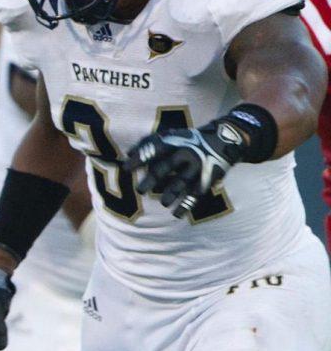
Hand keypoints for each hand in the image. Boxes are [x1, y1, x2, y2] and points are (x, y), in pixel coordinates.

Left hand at [123, 118, 246, 217]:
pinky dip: (186, 204)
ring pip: (182, 182)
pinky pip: (195, 194)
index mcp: (174, 143)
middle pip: (166, 167)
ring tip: (164, 203)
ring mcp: (197, 167)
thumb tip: (128, 154)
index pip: (155, 149)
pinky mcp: (206, 179)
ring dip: (171, 193)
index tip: (126, 168)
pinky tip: (176, 214)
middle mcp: (185, 154)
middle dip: (152, 179)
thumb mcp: (172, 136)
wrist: (224, 139)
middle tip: (140, 191)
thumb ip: (149, 143)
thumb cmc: (188, 140)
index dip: (141, 157)